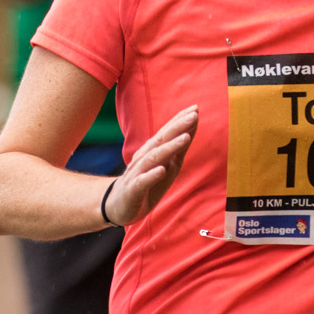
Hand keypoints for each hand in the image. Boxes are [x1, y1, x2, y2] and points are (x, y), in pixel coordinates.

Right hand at [103, 106, 197, 224]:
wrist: (118, 205)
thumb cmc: (147, 183)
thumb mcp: (166, 167)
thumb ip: (177, 150)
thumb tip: (191, 131)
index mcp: (152, 151)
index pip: (166, 133)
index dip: (180, 120)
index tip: (195, 108)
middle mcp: (144, 158)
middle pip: (161, 140)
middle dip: (177, 127)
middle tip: (193, 115)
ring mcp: (137, 173)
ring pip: (153, 158)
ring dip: (170, 148)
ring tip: (185, 138)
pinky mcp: (132, 190)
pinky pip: (142, 182)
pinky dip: (152, 175)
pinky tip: (162, 170)